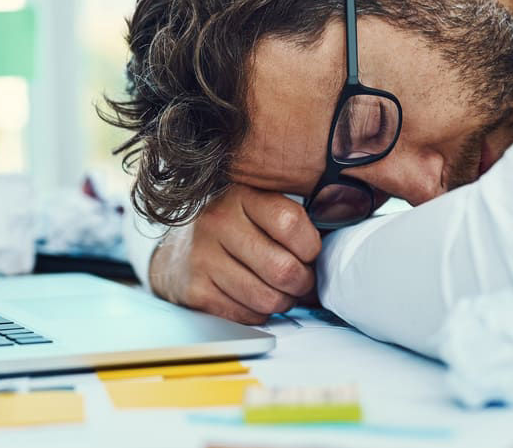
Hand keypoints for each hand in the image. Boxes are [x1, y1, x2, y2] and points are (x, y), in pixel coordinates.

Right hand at [148, 184, 321, 323]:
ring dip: (283, 302)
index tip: (309, 252)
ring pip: (268, 299)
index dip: (310, 246)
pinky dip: (259, 313)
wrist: (176, 252)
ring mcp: (203, 257)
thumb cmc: (234, 231)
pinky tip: (252, 297)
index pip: (290, 223)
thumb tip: (335, 254)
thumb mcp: (258, 208)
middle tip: (300, 280)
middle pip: (284, 269)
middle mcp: (217, 222)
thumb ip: (293, 219)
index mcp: (241, 195)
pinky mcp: (196, 291)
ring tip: (279, 290)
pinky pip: (248, 316)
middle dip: (302, 283)